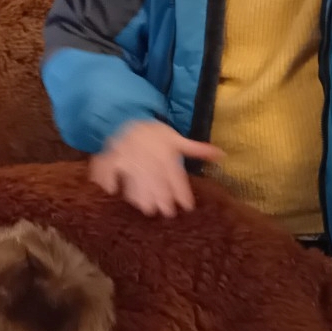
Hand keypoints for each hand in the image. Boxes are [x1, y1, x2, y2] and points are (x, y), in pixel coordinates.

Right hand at [90, 121, 221, 217]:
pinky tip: (113, 190)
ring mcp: (129, 158)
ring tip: (147, 209)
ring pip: (135, 178)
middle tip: (168, 212)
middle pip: (156, 180)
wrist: (128, 117)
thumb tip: (222, 155)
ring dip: (141, 195)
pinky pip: (109, 169)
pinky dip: (109, 179)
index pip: (175, 175)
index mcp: (165, 153)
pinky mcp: (113, 158)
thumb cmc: (154, 134)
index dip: (181, 191)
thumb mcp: (177, 139)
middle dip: (162, 197)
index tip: (188, 206)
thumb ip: (197, 150)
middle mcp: (148, 157)